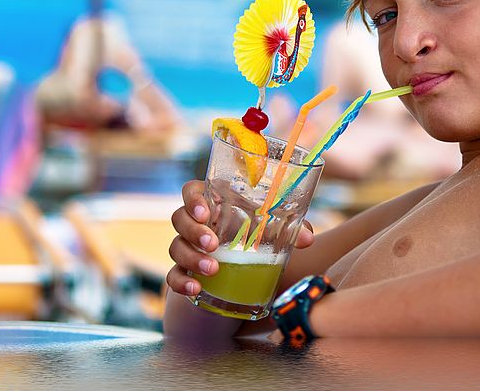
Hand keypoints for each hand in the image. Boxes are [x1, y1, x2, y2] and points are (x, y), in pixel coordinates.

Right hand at [165, 180, 315, 295]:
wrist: (246, 269)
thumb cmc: (259, 236)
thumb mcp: (275, 230)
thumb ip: (292, 228)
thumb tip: (307, 238)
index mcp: (214, 203)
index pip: (192, 190)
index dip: (193, 198)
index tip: (205, 211)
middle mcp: (196, 223)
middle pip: (180, 218)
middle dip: (193, 231)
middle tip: (212, 243)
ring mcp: (187, 247)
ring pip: (176, 247)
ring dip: (191, 257)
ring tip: (213, 269)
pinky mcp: (185, 271)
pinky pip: (172, 276)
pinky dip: (181, 282)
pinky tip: (195, 288)